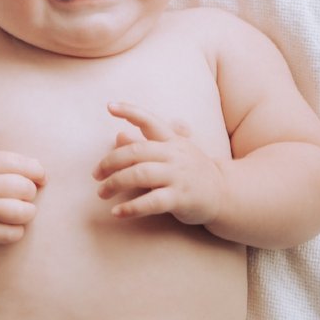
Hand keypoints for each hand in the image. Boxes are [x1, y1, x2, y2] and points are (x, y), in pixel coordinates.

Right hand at [0, 148, 45, 243]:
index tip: (41, 179)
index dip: (39, 173)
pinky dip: (18, 231)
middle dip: (31, 192)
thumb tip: (43, 174)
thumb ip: (12, 161)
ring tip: (24, 210)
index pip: (24, 166)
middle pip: (25, 189)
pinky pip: (11, 235)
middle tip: (24, 194)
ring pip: (22, 212)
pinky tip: (13, 225)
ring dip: (29, 212)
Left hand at [92, 102, 224, 224]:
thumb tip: (119, 136)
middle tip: (96, 174)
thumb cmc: (190, 171)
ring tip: (102, 193)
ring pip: (140, 174)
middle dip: (111, 162)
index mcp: (172, 140)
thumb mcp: (172, 153)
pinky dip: (131, 207)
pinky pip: (152, 201)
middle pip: (136, 152)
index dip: (129, 111)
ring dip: (116, 183)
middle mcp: (174, 154)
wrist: (224, 193)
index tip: (110, 107)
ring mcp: (178, 176)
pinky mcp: (180, 198)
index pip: (150, 120)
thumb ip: (146, 145)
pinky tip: (117, 212)